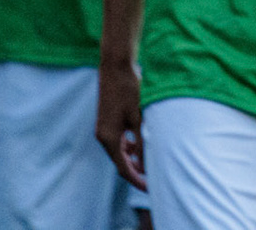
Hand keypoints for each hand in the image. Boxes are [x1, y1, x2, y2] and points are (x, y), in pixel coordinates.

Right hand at [94, 57, 147, 190]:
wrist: (116, 66)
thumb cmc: (129, 90)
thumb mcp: (139, 118)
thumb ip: (142, 142)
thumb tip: (145, 164)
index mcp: (109, 138)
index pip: (123, 168)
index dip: (137, 180)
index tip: (149, 188)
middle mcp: (102, 135)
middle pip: (120, 161)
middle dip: (135, 171)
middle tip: (152, 178)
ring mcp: (103, 128)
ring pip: (119, 151)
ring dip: (132, 157)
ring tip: (149, 161)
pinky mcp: (106, 120)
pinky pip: (117, 140)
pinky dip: (128, 145)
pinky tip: (140, 143)